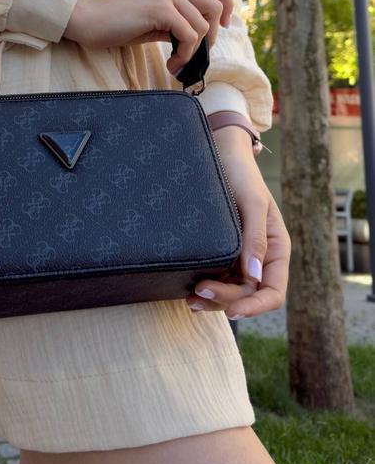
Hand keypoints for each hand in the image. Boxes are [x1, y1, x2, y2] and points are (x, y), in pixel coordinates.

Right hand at [63, 0, 234, 75]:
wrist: (91, 20)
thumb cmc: (121, 22)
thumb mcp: (158, 17)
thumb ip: (182, 18)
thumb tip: (206, 36)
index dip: (228, 1)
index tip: (221, 24)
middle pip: (216, 5)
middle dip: (211, 36)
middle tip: (193, 53)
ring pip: (203, 25)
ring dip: (194, 51)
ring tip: (177, 62)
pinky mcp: (160, 8)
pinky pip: (189, 35)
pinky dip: (184, 54)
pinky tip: (172, 63)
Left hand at [185, 125, 290, 319]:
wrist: (218, 153)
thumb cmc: (240, 174)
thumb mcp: (252, 203)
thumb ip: (255, 239)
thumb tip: (254, 279)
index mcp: (276, 249)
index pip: (273, 291)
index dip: (255, 306)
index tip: (232, 310)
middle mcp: (259, 257)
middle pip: (247, 294)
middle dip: (224, 299)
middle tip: (197, 294)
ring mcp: (240, 256)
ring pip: (230, 290)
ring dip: (212, 299)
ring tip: (189, 298)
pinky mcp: (220, 251)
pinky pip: (216, 277)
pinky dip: (205, 286)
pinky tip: (187, 287)